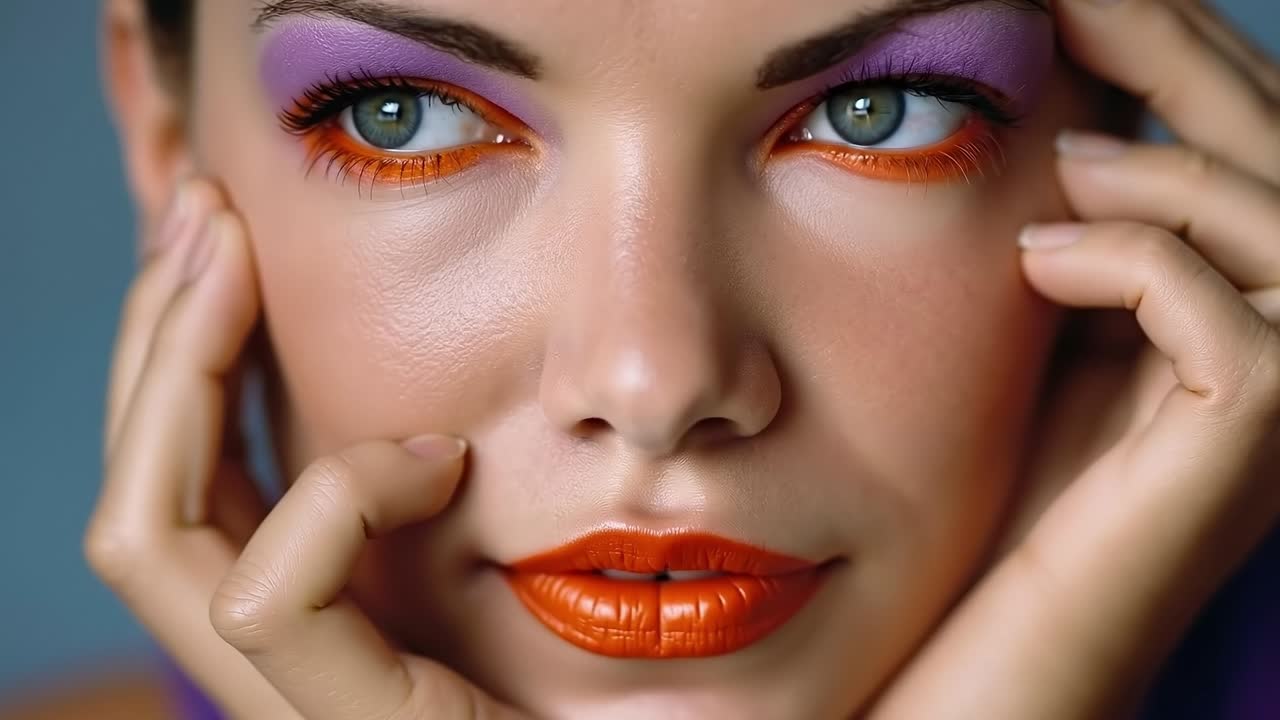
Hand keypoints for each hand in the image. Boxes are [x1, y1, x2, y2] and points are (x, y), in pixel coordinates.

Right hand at [86, 182, 526, 719]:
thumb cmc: (643, 676)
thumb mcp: (526, 545)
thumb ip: (452, 482)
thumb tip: (433, 383)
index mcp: (323, 620)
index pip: (191, 489)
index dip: (180, 359)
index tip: (227, 234)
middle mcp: (289, 668)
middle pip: (149, 497)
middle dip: (159, 339)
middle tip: (207, 212)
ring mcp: (307, 712)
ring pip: (156, 539)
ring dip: (181, 375)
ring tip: (234, 257)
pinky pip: (272, 601)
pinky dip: (333, 498)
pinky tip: (436, 454)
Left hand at [866, 2, 1279, 717]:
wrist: (1029, 629)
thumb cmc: (1044, 481)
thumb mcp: (1081, 329)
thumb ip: (1107, 236)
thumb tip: (1085, 124)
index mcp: (1278, 294)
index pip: (1254, 134)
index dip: (1181, 54)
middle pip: (1274, 146)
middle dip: (1172, 56)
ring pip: (1268, 211)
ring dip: (1152, 167)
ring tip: (1056, 168)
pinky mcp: (1260, 433)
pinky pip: (1211, 302)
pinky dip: (1122, 261)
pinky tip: (1036, 264)